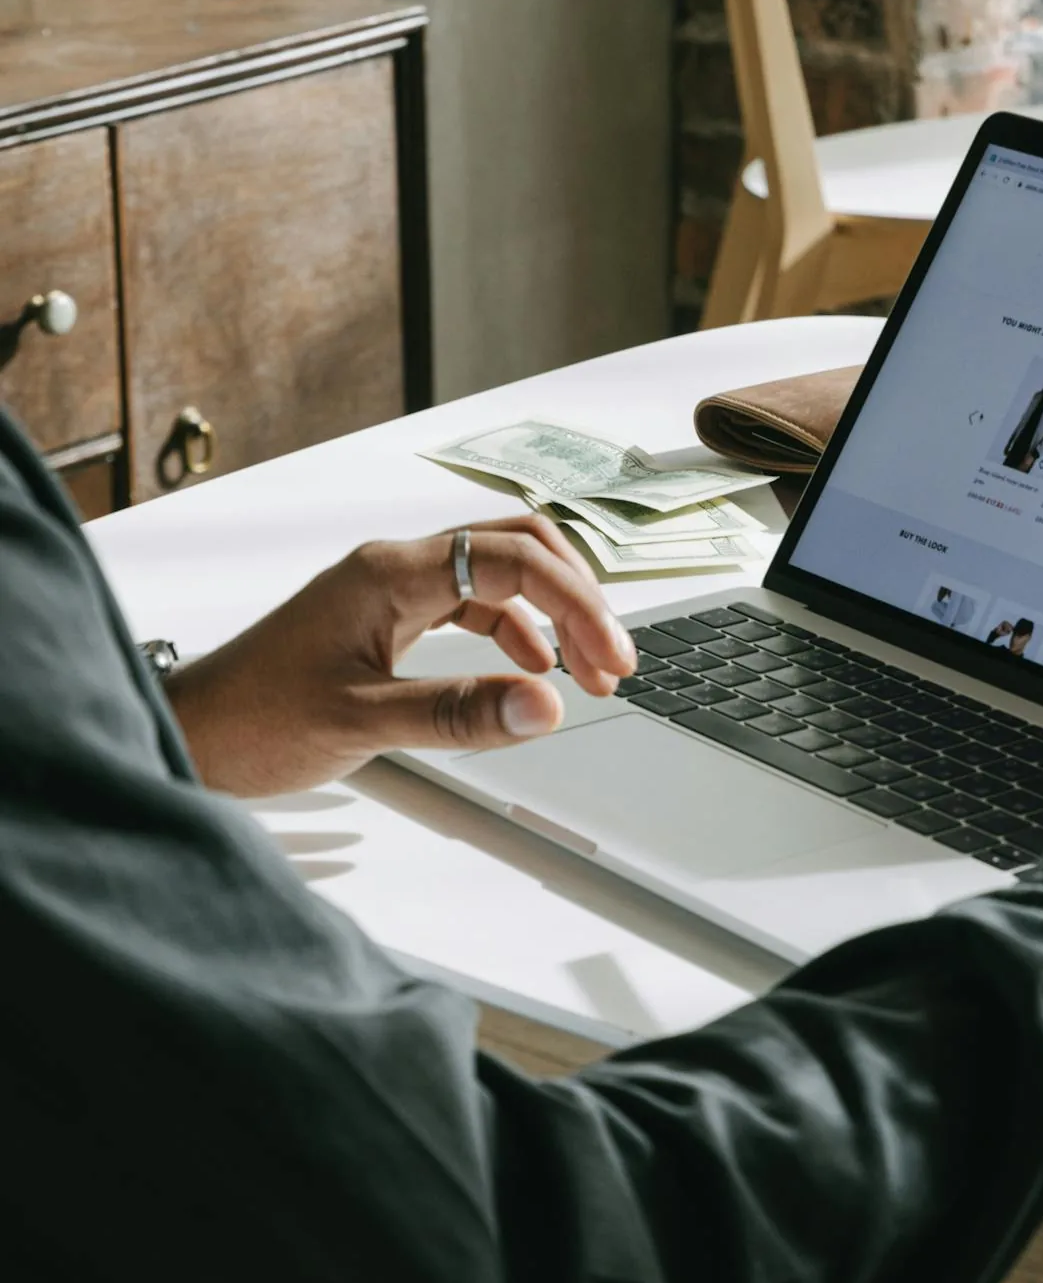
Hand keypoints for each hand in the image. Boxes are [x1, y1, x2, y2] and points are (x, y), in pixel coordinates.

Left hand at [165, 512, 638, 797]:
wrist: (190, 735)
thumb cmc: (254, 722)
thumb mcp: (365, 722)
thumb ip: (460, 714)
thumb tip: (548, 707)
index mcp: (391, 574)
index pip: (515, 559)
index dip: (577, 604)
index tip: (612, 660)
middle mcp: (394, 568)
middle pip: (516, 547)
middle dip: (576, 598)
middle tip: (614, 661)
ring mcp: (389, 590)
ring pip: (497, 576)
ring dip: (551, 619)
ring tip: (587, 676)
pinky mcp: (384, 618)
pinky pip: (470, 605)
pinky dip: (514, 634)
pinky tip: (531, 674)